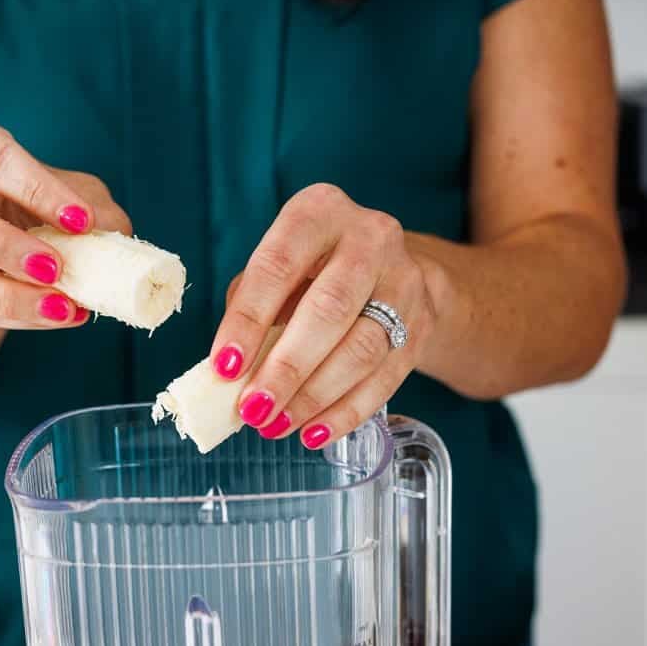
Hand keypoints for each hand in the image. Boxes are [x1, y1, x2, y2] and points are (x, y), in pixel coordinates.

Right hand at [0, 122, 132, 327]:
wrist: (14, 247)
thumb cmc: (48, 208)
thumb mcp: (78, 197)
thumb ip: (98, 212)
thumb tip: (104, 238)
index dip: (37, 190)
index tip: (81, 221)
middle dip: (3, 245)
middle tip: (55, 268)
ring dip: (8, 297)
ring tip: (62, 307)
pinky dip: (17, 317)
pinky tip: (56, 316)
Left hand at [212, 183, 435, 448]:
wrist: (391, 270)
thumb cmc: (312, 270)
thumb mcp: (277, 268)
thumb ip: (250, 307)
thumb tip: (229, 370)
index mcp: (320, 212)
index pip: (278, 266)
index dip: (248, 320)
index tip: (224, 367)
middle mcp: (370, 239)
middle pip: (329, 310)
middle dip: (286, 368)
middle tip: (252, 409)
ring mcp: (404, 283)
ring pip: (361, 350)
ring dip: (313, 397)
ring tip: (276, 425)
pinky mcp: (422, 326)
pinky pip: (384, 379)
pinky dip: (345, 413)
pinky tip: (314, 433)